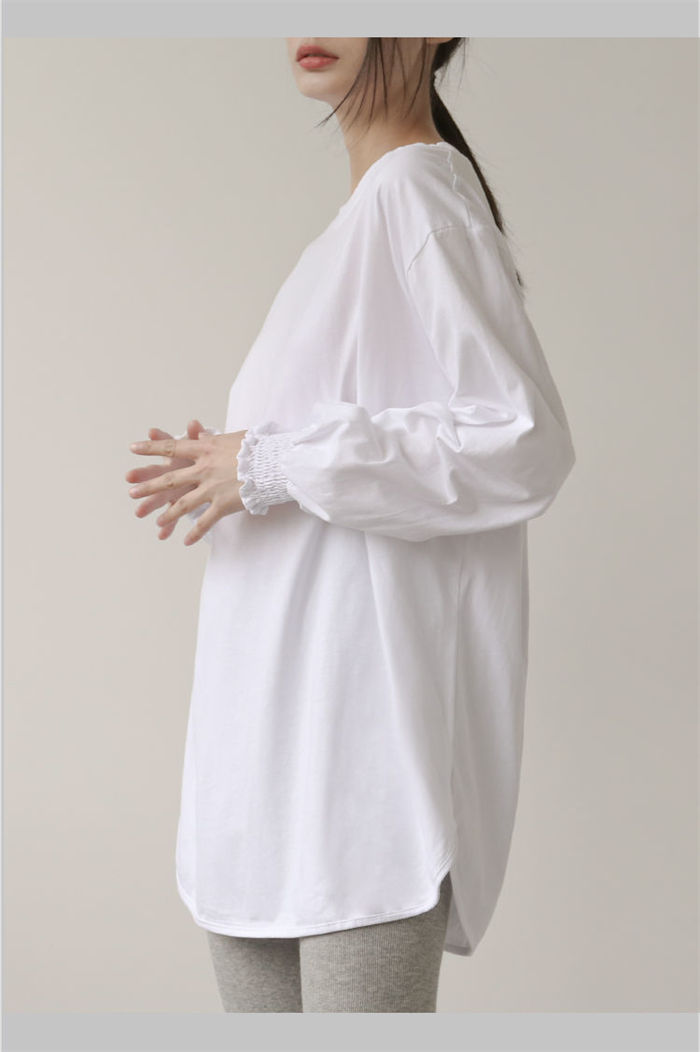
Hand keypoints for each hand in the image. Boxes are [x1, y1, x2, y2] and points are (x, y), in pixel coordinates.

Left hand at [126, 419, 246, 543]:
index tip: (133, 448)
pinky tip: (186, 542)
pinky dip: (195, 533)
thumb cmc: (257, 447)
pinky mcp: (222, 504)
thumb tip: (199, 436)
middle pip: (170, 478)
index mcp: (204, 450)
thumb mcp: (231, 437)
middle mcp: (203, 469)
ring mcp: (211, 488)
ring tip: (156, 521)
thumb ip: (211, 440)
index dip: (151, 448)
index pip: (171, 447)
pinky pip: (205, 522)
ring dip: (168, 514)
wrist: (273, 464)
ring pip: (183, 504)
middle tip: (131, 492)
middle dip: (149, 486)